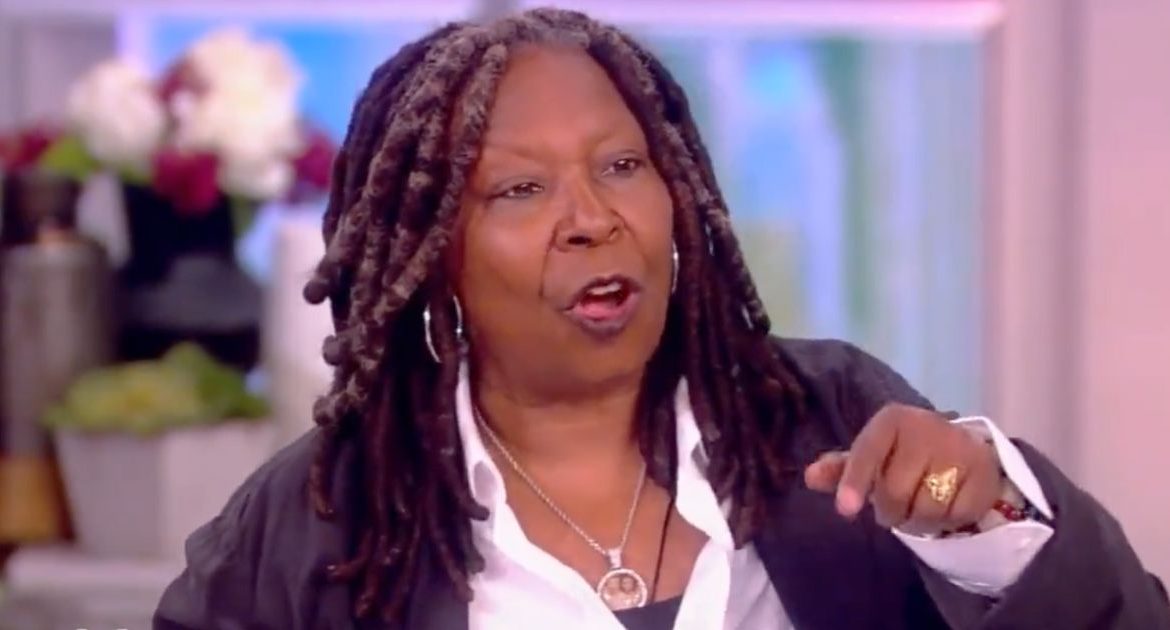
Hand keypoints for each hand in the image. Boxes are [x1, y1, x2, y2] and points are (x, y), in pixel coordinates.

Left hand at [804, 403, 1003, 534]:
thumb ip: (841, 468)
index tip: (845, 509)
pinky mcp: (984, 473)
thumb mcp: (872, 456)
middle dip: (889, 511)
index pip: (867, 451)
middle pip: (895, 491)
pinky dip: (945, 522)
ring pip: (925, 509)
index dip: (855, 481)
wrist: (963, 450)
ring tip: (918, 506)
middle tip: (893, 508)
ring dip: (916, 521)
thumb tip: (810, 476)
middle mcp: (927, 427)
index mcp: (892, 419)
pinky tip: (944, 506)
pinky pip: (954, 516)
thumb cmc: (906, 454)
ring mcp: (959, 449)